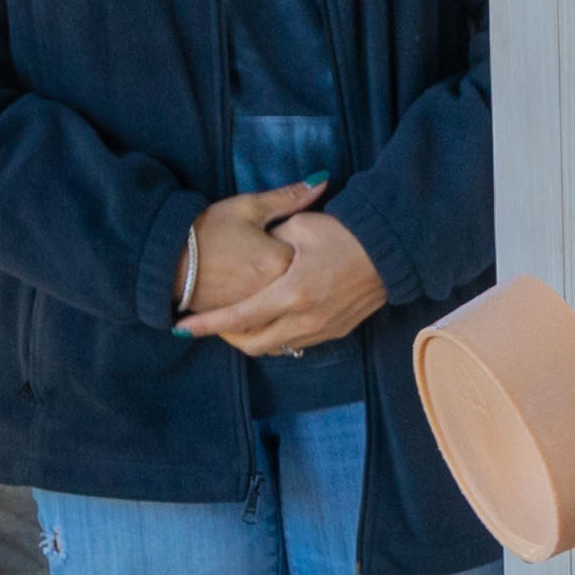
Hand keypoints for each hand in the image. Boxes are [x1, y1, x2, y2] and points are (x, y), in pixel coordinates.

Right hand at [176, 181, 325, 327]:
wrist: (167, 259)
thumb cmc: (208, 229)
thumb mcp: (249, 207)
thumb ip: (289, 197)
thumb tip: (323, 181)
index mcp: (281, 260)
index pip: (309, 252)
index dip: (297, 241)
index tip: (279, 236)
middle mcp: (276, 291)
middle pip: (301, 281)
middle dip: (294, 271)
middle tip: (263, 257)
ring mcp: (262, 312)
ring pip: (288, 307)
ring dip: (284, 297)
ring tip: (258, 277)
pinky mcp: (246, 326)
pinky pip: (271, 324)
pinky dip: (270, 315)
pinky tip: (258, 299)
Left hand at [180, 210, 386, 354]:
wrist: (392, 249)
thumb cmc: (344, 232)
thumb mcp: (300, 226)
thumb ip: (268, 241)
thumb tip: (248, 251)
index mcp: (292, 293)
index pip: (239, 317)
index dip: (207, 325)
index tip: (182, 326)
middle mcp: (305, 319)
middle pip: (253, 343)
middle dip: (227, 337)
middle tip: (210, 323)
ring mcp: (322, 329)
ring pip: (276, 348)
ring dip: (253, 337)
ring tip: (237, 320)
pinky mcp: (336, 331)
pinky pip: (297, 343)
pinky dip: (278, 336)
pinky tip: (271, 319)